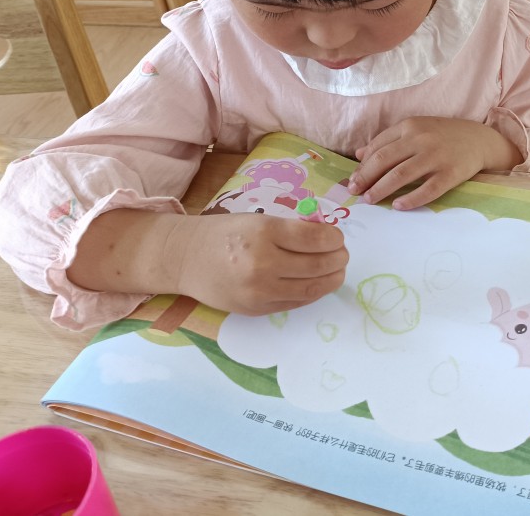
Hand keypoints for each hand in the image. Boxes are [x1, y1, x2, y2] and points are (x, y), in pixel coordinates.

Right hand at [175, 213, 347, 315]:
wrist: (186, 258)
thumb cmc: (225, 233)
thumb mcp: (258, 220)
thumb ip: (291, 229)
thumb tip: (328, 237)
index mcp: (264, 233)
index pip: (315, 239)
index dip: (334, 238)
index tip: (337, 237)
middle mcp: (263, 264)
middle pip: (318, 265)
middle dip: (338, 259)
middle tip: (343, 254)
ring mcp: (260, 291)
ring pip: (312, 288)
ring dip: (332, 279)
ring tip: (337, 270)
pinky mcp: (257, 309)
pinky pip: (296, 302)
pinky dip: (313, 292)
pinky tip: (318, 282)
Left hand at [349, 117, 520, 209]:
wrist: (479, 139)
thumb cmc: (442, 136)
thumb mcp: (415, 129)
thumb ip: (388, 140)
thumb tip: (359, 155)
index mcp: (410, 126)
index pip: (378, 147)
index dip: (363, 166)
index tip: (353, 180)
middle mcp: (421, 139)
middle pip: (384, 160)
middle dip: (366, 178)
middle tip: (356, 192)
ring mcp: (436, 157)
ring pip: (401, 175)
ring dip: (381, 189)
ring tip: (370, 200)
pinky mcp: (451, 173)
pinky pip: (427, 189)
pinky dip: (410, 199)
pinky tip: (398, 206)